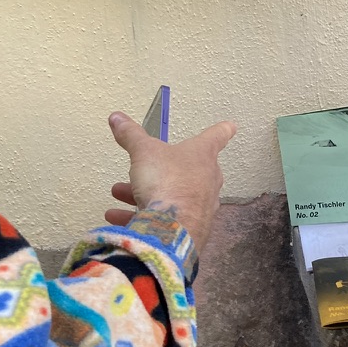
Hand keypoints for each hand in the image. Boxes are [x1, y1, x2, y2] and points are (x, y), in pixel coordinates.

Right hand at [104, 112, 236, 252]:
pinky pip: (167, 218)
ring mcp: (202, 205)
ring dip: (146, 193)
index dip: (222, 129)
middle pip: (189, 169)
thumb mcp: (144, 153)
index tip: (230, 125)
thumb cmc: (167, 182)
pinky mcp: (192, 227)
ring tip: (120, 192)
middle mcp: (208, 179)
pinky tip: (119, 218)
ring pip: (174, 195)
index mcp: (203, 155)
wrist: (172, 230)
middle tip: (142, 169)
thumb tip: (117, 117)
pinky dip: (144, 216)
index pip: (216, 136)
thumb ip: (131, 135)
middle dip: (162, 169)